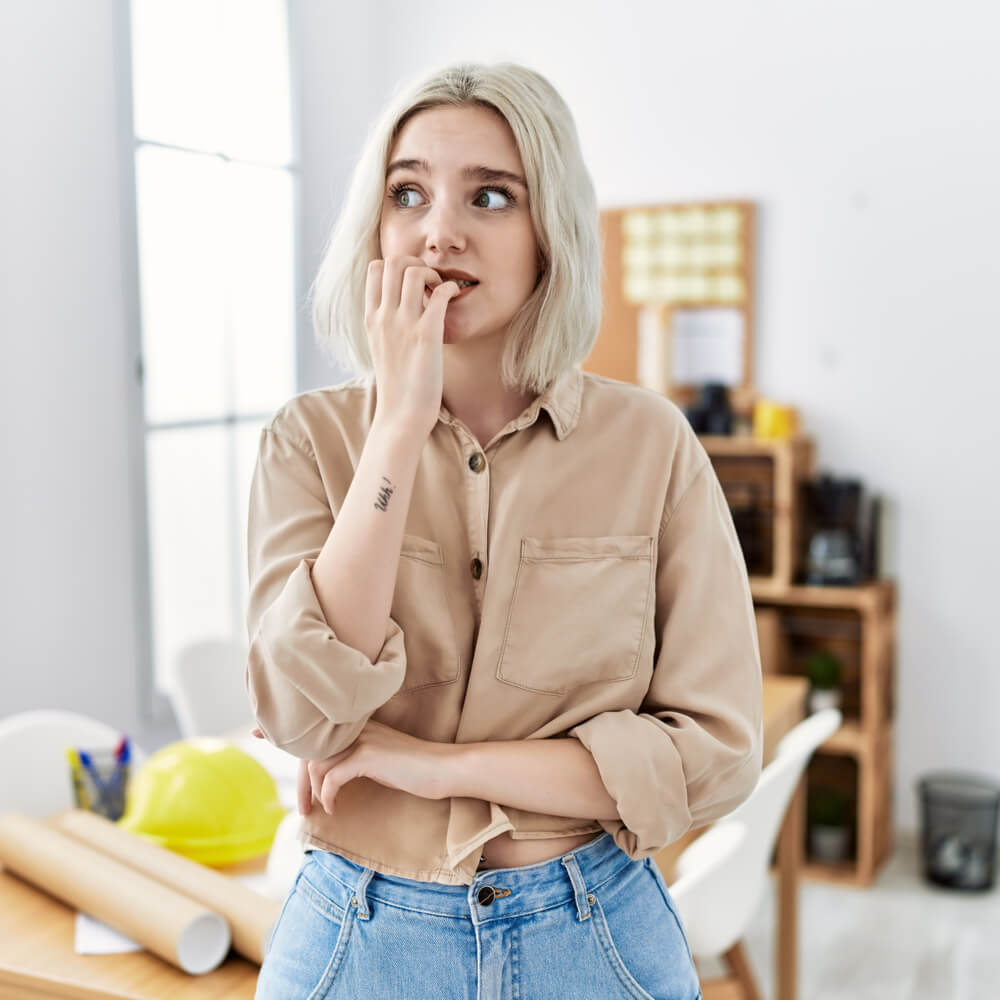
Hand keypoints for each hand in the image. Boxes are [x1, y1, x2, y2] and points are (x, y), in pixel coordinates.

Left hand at [252, 720, 452, 814]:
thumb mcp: (381, 759)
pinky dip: (328, 795)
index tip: (258, 730)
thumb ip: (355, 757)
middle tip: (297, 806)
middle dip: (295, 772)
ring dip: (312, 792)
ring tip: (313, 812)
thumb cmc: (416, 768)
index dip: (285, 728)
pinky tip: (333, 808)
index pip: (316, 723)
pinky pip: (334, 777)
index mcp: (359, 724)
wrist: (444, 768)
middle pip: (311, 745)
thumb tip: (331, 772)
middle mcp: (357, 726)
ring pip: (319, 762)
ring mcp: (363, 739)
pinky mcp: (370, 756)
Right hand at [365, 255, 461, 437]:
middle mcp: (384, 317)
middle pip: (394, 261)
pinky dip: (450, 288)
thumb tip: (401, 304)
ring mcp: (404, 324)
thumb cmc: (397, 384)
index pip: (376, 268)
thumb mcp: (381, 347)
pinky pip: (440, 293)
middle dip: (416, 262)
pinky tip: (454, 298)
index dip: (397, 266)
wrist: (401, 415)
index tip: (412, 283)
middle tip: (429, 282)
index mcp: (371, 318)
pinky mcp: (426, 335)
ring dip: (433, 273)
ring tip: (440, 290)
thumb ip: (386, 323)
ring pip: (414, 271)